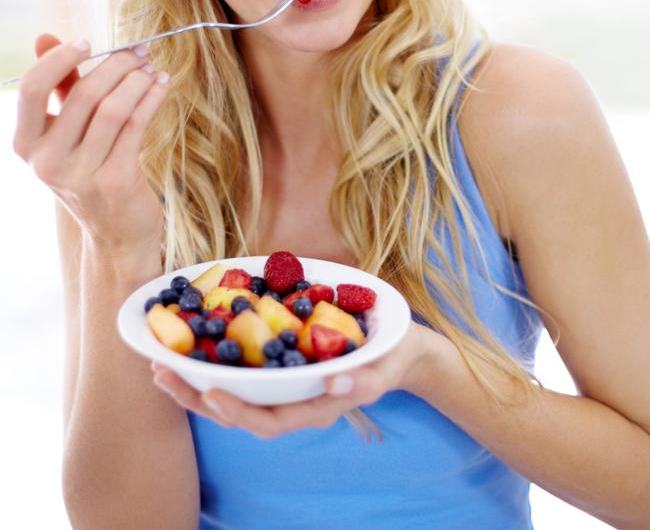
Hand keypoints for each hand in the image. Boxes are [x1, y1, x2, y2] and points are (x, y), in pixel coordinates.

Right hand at [12, 33, 169, 258]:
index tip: (87, 42)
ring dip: (138, 80)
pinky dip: (151, 98)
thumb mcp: (66, 132)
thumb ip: (58, 86)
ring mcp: (81, 174)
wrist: (115, 232)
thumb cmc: (90, 172)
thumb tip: (44, 37)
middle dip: (116, 64)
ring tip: (152, 67)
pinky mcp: (115, 180)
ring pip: (113, 108)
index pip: (32, 89)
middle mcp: (47, 161)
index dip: (59, 59)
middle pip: (84, 94)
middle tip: (139, 51)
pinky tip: (162, 85)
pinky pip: (136, 126)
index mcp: (26, 144)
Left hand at [151, 320, 433, 438]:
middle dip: (196, 397)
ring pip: (231, 395)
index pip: (267, 422)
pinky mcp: (276, 368)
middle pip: (236, 412)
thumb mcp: (383, 368)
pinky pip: (239, 373)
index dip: (236, 411)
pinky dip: (211, 363)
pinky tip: (190, 345)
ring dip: (194, 382)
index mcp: (312, 409)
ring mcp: (280, 388)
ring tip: (161, 364)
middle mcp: (290, 403)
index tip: (209, 392)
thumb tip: (333, 385)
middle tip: (162, 375)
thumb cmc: (388, 356)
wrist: (393, 347)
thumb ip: (363, 381)